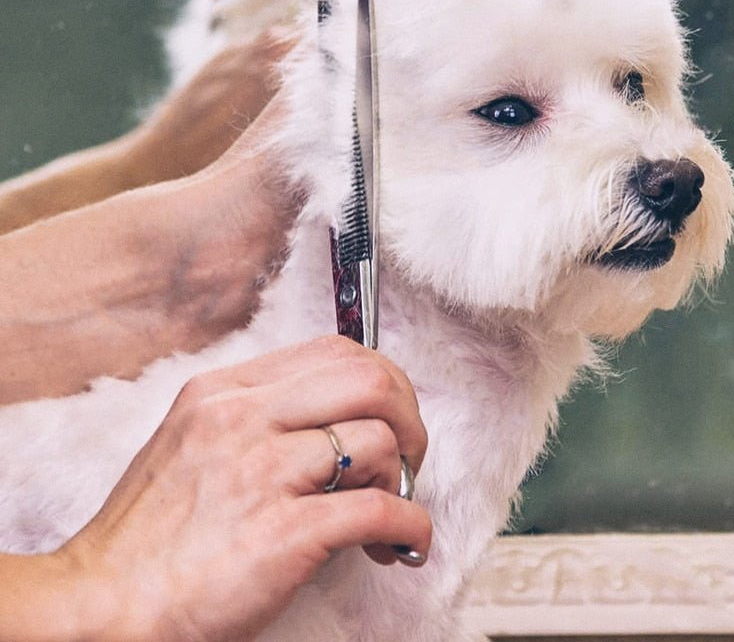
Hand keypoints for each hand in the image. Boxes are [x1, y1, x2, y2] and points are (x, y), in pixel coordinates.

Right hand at [56, 337, 429, 641]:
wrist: (101, 604)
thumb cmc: (150, 533)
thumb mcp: (192, 440)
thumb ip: (258, 417)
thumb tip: (334, 418)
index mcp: (225, 391)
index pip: (334, 351)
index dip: (383, 380)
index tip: (391, 416)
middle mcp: (244, 418)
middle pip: (369, 380)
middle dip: (408, 416)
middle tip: (407, 456)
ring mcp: (262, 472)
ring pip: (376, 441)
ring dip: (401, 478)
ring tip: (387, 507)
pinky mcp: (280, 533)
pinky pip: (377, 511)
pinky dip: (409, 527)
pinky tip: (402, 545)